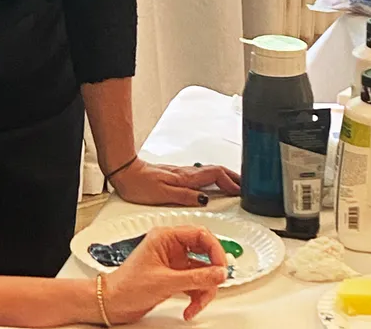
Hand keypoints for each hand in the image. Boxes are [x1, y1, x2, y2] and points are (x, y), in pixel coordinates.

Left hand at [102, 226, 227, 323]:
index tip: (222, 267)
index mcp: (165, 237)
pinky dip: (196, 296)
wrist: (113, 302)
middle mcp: (171, 246)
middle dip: (211, 274)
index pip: (200, 234)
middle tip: (214, 286)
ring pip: (202, 272)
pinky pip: (195, 283)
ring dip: (203, 290)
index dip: (215, 250)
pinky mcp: (174, 276)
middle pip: (204, 254)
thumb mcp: (166, 281)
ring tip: (196, 305)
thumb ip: (196, 277)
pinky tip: (190, 308)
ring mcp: (173, 262)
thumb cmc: (127, 285)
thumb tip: (219, 273)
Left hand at [110, 158, 240, 205]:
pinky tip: (211, 186)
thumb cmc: (138, 184)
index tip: (243, 191)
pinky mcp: (176, 176)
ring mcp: (181, 173)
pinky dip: (213, 179)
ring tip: (234, 186)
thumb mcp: (162, 194)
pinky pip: (201, 176)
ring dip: (225, 178)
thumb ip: (185, 196)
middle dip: (233, 178)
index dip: (232, 182)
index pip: (216, 175)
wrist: (123, 172)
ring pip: (210, 172)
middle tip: (246, 186)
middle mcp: (186, 173)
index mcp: (186, 178)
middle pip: (217, 171)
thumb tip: (205, 200)